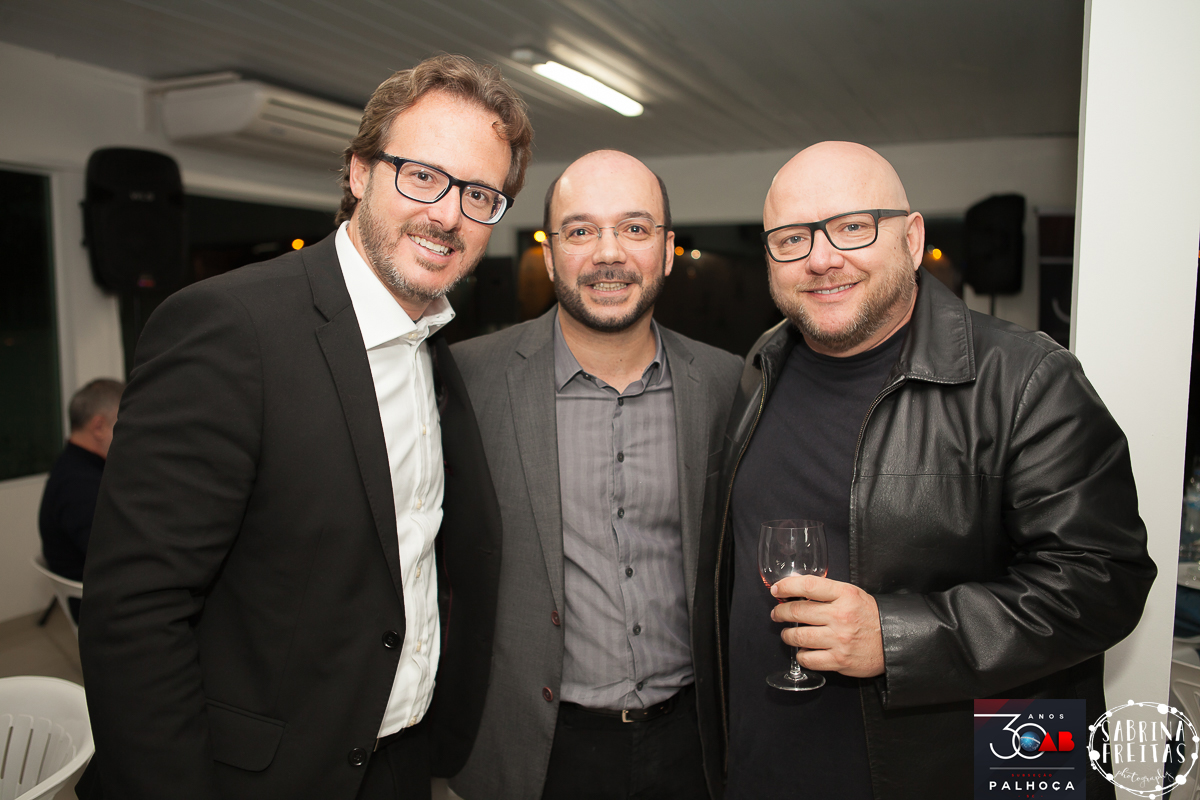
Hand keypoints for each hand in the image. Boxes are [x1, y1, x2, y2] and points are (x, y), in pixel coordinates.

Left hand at [770, 574, 884, 677]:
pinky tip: (804, 651)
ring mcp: (839, 640)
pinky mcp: (839, 660)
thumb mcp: (852, 594)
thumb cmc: (869, 616)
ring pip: (798, 637)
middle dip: (780, 612)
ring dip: (787, 635)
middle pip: (797, 611)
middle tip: (777, 614)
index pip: (807, 585)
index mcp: (845, 595)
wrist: (893, 641)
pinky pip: (808, 659)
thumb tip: (794, 584)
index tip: (776, 590)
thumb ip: (826, 590)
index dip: (786, 586)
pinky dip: (801, 655)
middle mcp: (840, 616)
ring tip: (788, 634)